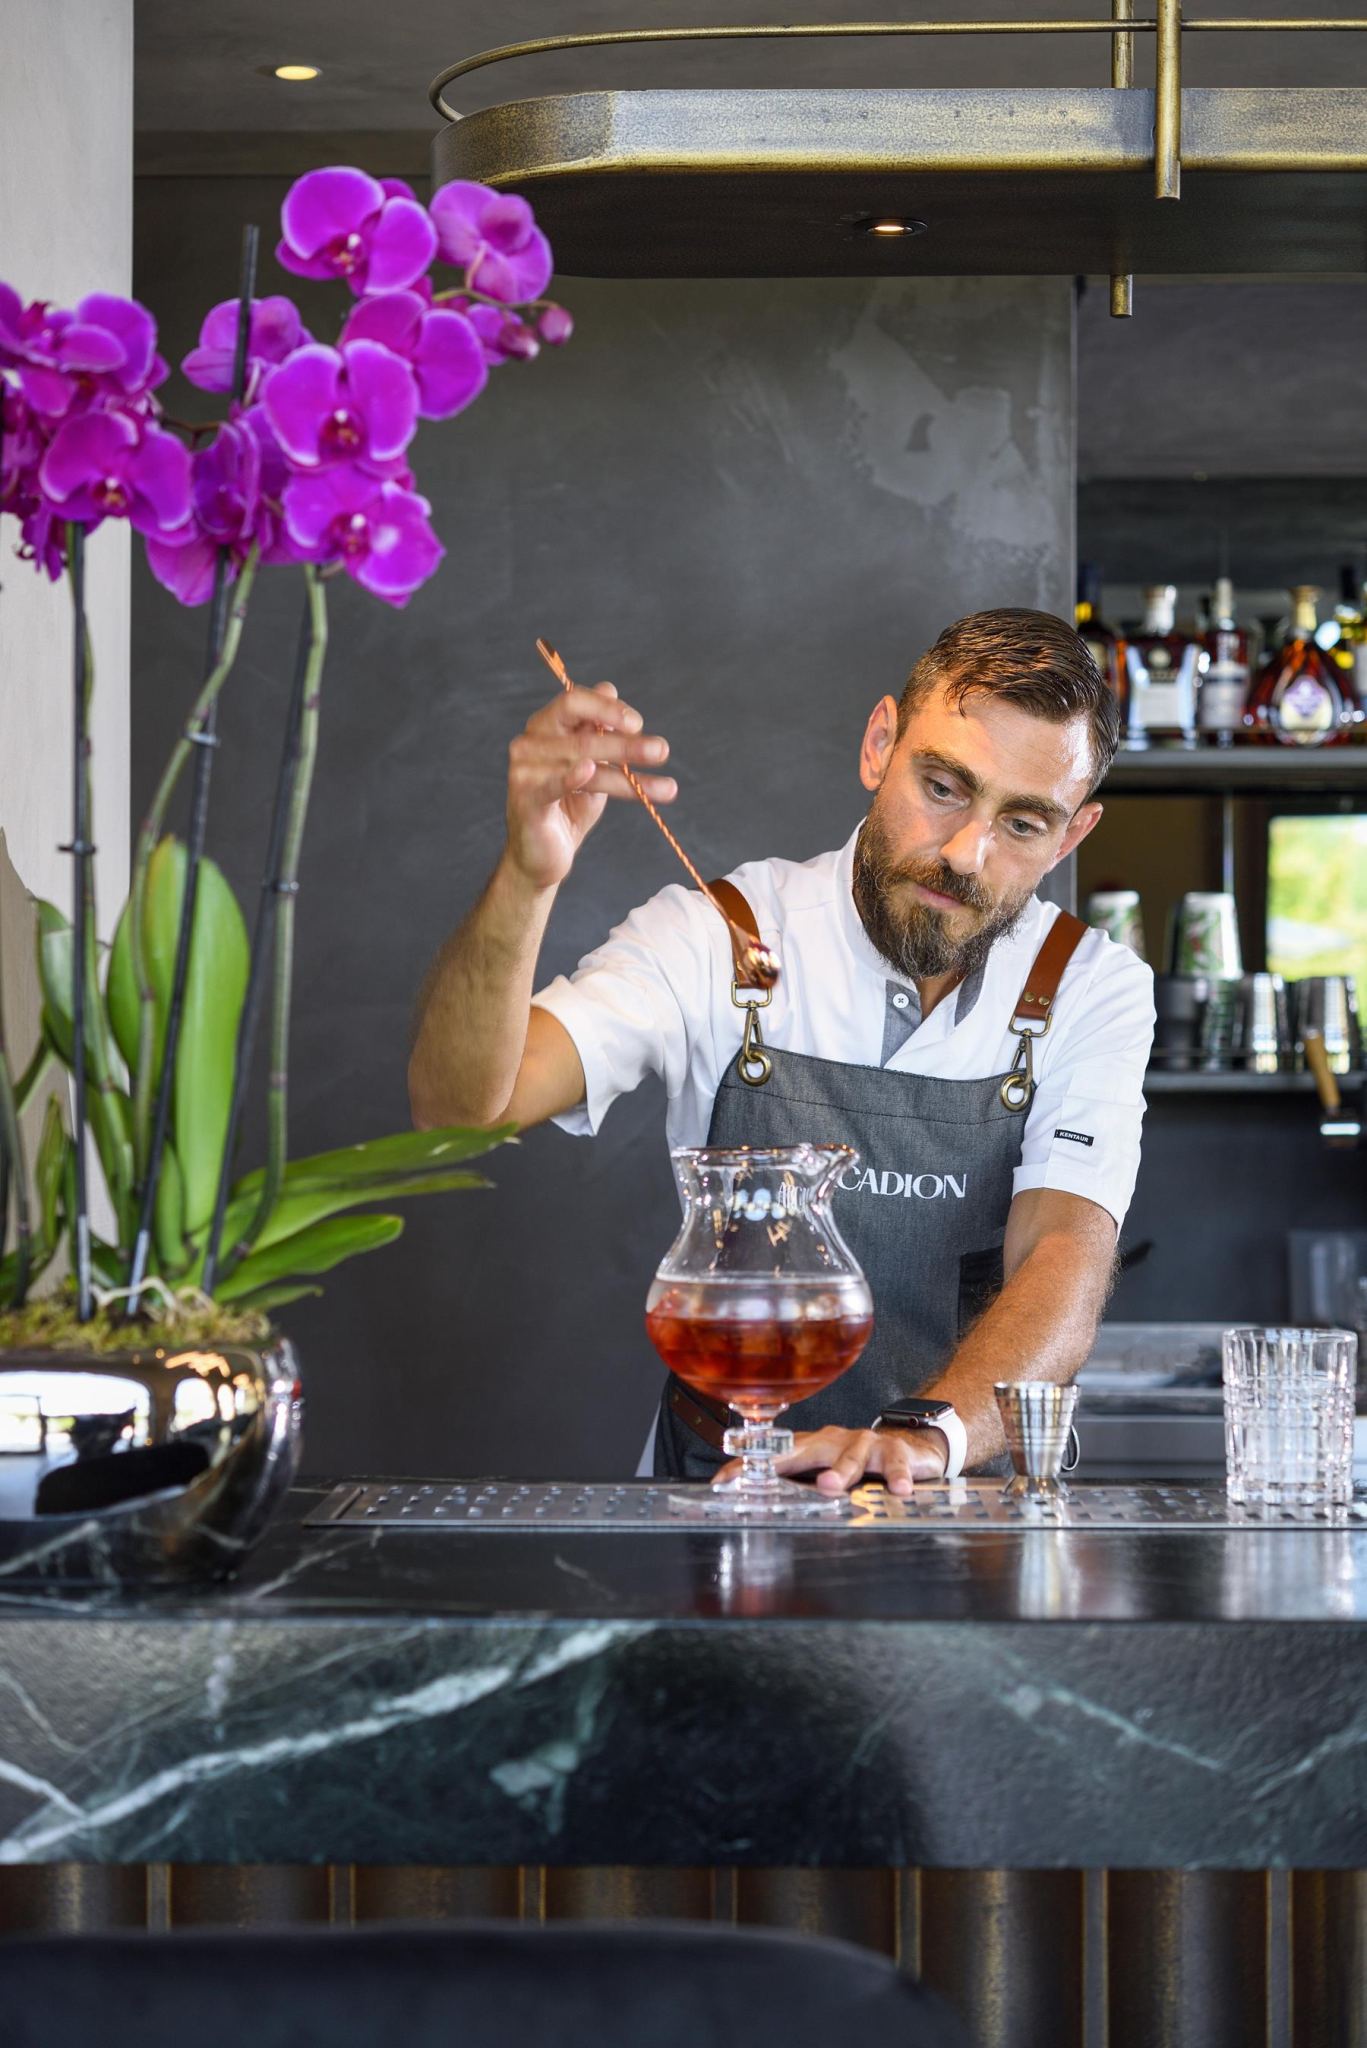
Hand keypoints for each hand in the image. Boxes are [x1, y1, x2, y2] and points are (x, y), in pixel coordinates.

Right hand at [505, 682, 675, 889]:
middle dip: (627, 744)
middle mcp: (529, 743)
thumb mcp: (592, 764)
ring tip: (666, 786)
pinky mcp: (525, 800)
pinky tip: (589, 771)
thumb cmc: (568, 806)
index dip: (608, 708)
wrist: (544, 857)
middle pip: (583, 735)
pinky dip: (570, 777)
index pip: (574, 702)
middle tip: (662, 750)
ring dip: (627, 773)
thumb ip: (598, 730)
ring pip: (582, 762)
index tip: (638, 723)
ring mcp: (524, 771)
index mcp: (545, 727)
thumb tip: (609, 686)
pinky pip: (551, 784)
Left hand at [716, 1426, 949, 1498]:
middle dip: (784, 1463)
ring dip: (840, 1470)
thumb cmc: (861, 1465)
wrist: (911, 1447)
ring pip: (850, 1455)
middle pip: (805, 1450)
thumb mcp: (827, 1475)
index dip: (748, 1467)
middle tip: (766, 1477)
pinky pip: (895, 1462)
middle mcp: (833, 1441)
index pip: (773, 1456)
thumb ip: (801, 1489)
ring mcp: (864, 1442)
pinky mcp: (894, 1450)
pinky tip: (899, 1490)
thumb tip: (762, 1511)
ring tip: (831, 1486)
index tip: (723, 1481)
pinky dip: (897, 1476)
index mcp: (811, 1448)